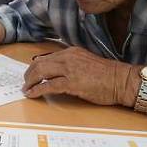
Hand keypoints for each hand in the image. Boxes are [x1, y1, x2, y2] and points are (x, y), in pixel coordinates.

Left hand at [22, 47, 138, 106]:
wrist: (121, 80)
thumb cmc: (107, 75)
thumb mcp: (86, 62)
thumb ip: (71, 64)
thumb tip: (55, 72)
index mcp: (71, 52)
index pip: (45, 57)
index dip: (34, 67)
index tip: (30, 75)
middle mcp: (68, 57)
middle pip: (39, 63)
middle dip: (28, 74)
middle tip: (25, 83)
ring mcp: (69, 69)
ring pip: (41, 72)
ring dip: (30, 81)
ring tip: (26, 89)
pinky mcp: (72, 83)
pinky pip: (48, 85)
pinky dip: (37, 90)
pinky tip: (32, 94)